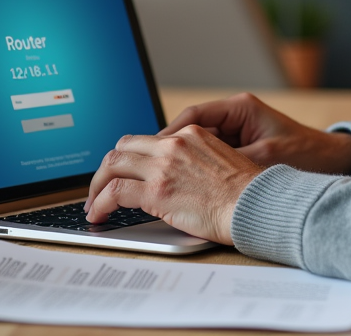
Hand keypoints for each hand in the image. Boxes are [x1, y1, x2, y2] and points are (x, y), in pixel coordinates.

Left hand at [83, 125, 262, 243]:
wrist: (256, 205)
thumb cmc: (247, 194)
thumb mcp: (220, 163)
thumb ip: (194, 163)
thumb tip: (177, 180)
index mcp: (191, 135)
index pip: (147, 140)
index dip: (129, 158)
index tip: (123, 173)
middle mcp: (174, 144)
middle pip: (123, 147)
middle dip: (107, 168)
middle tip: (101, 187)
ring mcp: (163, 166)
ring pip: (112, 165)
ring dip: (97, 185)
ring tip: (94, 204)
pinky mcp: (156, 191)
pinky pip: (114, 192)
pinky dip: (100, 203)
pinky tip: (98, 215)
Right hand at [161, 92, 350, 174]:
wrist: (333, 160)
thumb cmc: (306, 154)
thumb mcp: (265, 158)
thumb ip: (230, 161)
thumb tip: (197, 172)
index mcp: (240, 108)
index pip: (193, 116)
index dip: (169, 133)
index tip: (152, 150)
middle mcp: (236, 116)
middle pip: (191, 129)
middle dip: (170, 148)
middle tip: (150, 167)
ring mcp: (238, 131)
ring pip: (198, 143)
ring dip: (183, 160)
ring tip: (164, 178)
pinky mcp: (241, 146)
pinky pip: (211, 155)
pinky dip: (199, 168)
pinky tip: (187, 183)